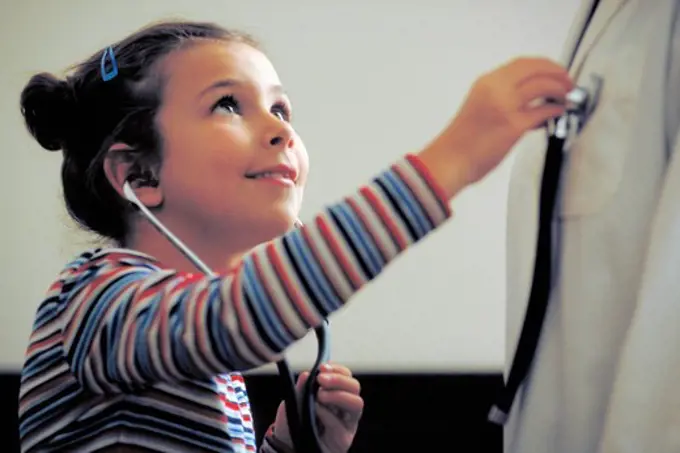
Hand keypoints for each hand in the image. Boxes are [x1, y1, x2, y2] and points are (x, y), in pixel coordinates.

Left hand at [270, 363, 362, 452]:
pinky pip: (341, 424)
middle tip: (321, 379)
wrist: (288, 447)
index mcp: (336, 394)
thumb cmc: (294, 423)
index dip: (337, 369)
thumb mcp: (294, 402)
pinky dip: (328, 415)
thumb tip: (308, 374)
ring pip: (356, 403)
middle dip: (339, 379)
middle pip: (355, 387)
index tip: (322, 368)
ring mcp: (347, 423)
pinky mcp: (343, 439)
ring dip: (338, 395)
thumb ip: (301, 388)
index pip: (346, 376)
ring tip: (320, 396)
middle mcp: (345, 407)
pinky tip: (316, 411)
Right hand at [419, 57, 573, 197]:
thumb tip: (529, 98)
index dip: (544, 64)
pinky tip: (559, 111)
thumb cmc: (462, 141)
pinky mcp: (514, 125)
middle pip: (536, 68)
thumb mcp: (479, 107)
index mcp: (486, 83)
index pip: (521, 63)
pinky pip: (544, 110)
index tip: (554, 70)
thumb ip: (501, 98)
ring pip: (543, 85)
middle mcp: (496, 89)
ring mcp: (506, 106)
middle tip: (567, 81)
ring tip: (566, 95)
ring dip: (560, 88)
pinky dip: (556, 108)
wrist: (450, 160)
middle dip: (557, 72)